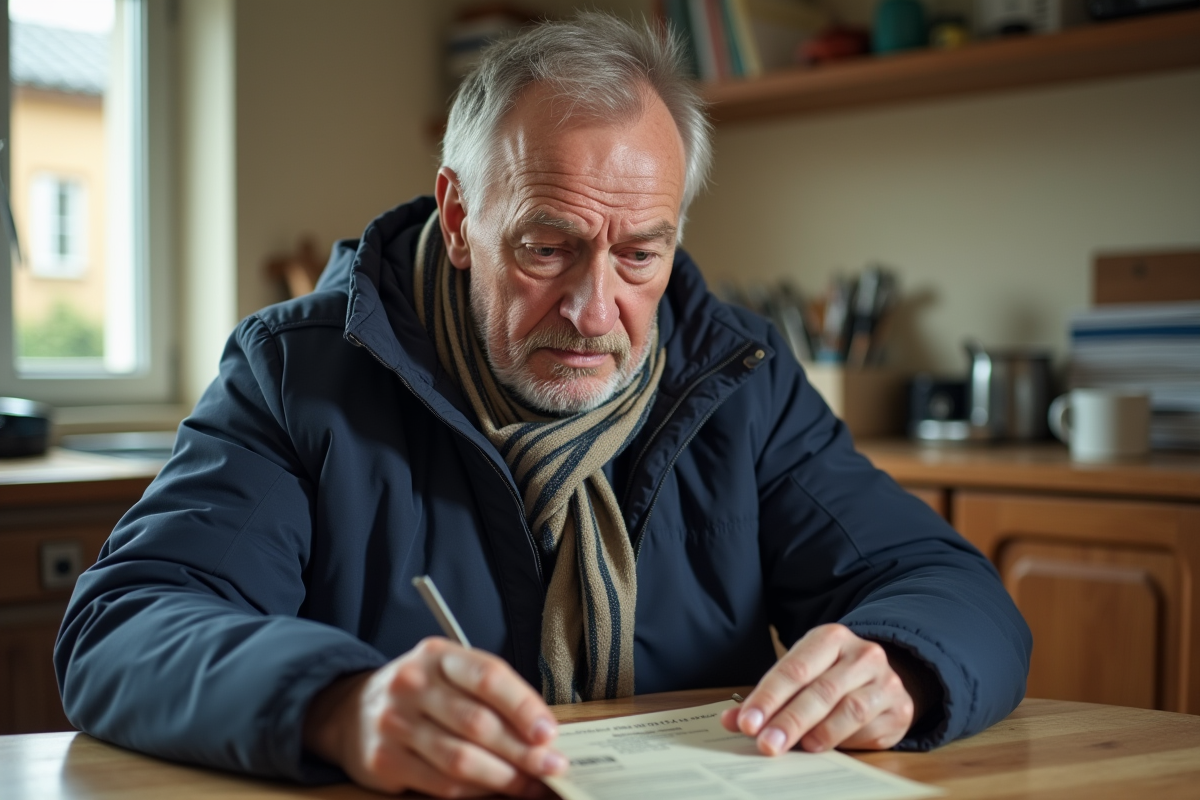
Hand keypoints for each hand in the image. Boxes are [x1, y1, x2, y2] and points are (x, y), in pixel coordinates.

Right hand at [303, 637, 566, 797]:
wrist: (351, 711)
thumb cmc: (421, 693)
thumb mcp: (450, 674)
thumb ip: (492, 695)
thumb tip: (542, 734)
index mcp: (438, 655)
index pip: (488, 676)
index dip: (524, 706)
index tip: (549, 733)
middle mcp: (413, 684)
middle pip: (478, 723)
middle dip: (522, 750)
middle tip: (551, 766)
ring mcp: (394, 722)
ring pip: (460, 759)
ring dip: (503, 777)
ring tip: (529, 783)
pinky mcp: (383, 760)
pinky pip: (440, 784)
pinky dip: (475, 791)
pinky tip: (493, 790)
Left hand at [721, 624, 915, 754]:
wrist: (883, 679)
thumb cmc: (832, 677)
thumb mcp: (801, 677)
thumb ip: (768, 698)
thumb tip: (732, 720)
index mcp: (830, 637)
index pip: (794, 669)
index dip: (768, 697)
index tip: (747, 722)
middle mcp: (861, 654)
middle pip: (820, 690)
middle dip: (789, 720)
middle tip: (766, 743)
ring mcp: (885, 680)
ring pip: (849, 709)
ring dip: (818, 733)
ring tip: (797, 749)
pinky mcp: (900, 707)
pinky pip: (870, 728)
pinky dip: (844, 740)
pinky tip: (824, 747)